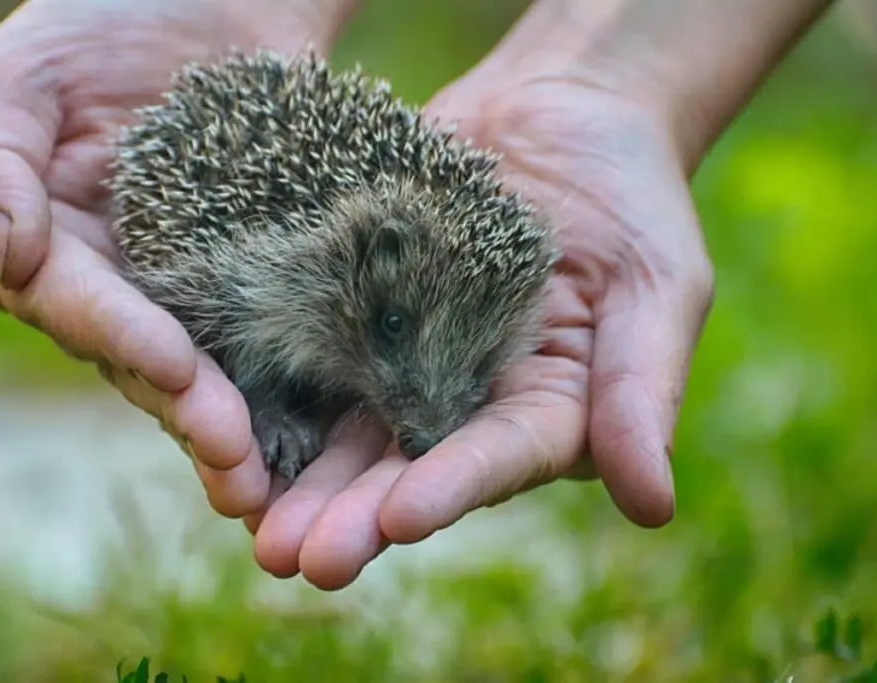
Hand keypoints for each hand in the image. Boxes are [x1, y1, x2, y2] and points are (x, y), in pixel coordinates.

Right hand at [0, 0, 358, 516]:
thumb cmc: (104, 16)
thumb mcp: (26, 73)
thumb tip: (5, 253)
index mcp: (51, 247)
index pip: (75, 305)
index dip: (120, 337)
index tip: (175, 366)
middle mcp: (119, 288)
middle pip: (145, 363)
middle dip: (189, 413)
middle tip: (239, 465)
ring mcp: (193, 292)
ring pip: (211, 372)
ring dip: (241, 431)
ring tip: (276, 484)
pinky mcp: (262, 285)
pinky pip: (276, 340)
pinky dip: (297, 390)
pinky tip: (329, 437)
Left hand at [244, 35, 716, 589]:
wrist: (557, 113)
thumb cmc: (632, 197)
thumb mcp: (657, 288)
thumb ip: (641, 391)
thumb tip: (654, 508)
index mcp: (542, 409)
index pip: (497, 458)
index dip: (451, 488)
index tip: (402, 518)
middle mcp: (463, 400)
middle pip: (406, 464)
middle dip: (352, 512)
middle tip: (296, 558)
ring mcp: (402, 357)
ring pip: (345, 425)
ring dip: (296, 473)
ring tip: (245, 516)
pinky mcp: (353, 309)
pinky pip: (309, 349)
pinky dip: (268, 385)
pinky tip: (218, 420)